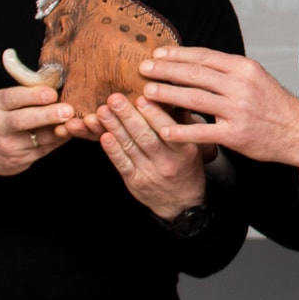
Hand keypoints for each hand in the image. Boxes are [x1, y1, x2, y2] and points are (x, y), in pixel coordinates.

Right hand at [0, 85, 74, 175]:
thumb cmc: (5, 116)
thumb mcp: (7, 101)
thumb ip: (28, 92)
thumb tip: (58, 82)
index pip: (12, 98)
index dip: (33, 95)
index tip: (53, 93)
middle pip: (23, 120)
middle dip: (47, 115)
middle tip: (68, 110)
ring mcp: (8, 145)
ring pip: (39, 138)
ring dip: (60, 129)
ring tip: (76, 121)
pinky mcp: (20, 160)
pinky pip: (45, 148)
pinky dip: (60, 139)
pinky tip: (71, 131)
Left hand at [94, 93, 206, 220]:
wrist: (181, 204)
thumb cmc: (186, 167)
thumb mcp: (195, 146)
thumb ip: (184, 122)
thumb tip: (173, 95)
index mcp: (185, 149)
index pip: (168, 128)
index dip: (154, 113)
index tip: (142, 96)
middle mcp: (167, 161)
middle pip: (145, 136)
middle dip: (128, 115)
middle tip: (115, 98)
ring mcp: (150, 172)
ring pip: (130, 146)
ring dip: (114, 127)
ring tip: (103, 111)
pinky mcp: (135, 181)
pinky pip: (122, 163)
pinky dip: (112, 150)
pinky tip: (103, 136)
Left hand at [140, 47, 298, 167]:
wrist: (296, 130)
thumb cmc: (271, 103)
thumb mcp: (253, 76)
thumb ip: (226, 69)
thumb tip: (193, 60)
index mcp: (243, 68)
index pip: (204, 56)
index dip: (177, 54)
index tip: (157, 54)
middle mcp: (240, 86)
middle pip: (195, 74)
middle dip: (166, 70)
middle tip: (144, 69)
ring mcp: (237, 111)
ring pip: (195, 99)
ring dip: (168, 95)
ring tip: (148, 92)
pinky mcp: (235, 135)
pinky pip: (203, 131)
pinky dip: (181, 130)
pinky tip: (164, 128)